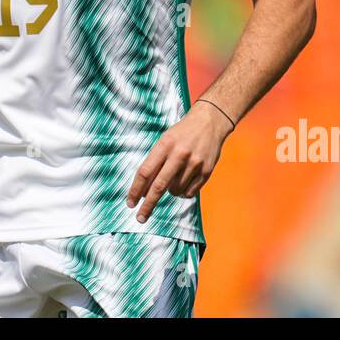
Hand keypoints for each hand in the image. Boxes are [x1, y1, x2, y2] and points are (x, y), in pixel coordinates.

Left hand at [127, 100, 232, 223]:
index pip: (145, 172)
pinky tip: (185, 180)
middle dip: (148, 205)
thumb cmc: (181, 134)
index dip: (136, 190)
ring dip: (170, 191)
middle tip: (140, 218)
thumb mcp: (165, 141)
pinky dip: (183, 192)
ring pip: (175, 191)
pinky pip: (189, 193)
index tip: (130, 203)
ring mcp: (194, 163)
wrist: (210, 122)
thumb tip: (144, 192)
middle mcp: (179, 154)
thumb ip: (155, 164)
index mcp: (165, 145)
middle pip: (159, 186)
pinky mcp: (206, 171)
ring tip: (175, 177)